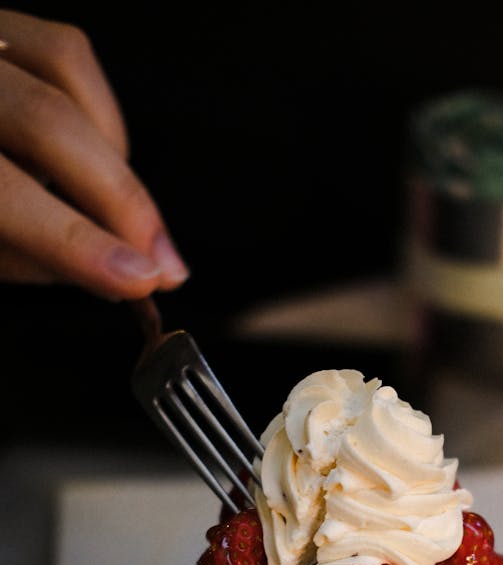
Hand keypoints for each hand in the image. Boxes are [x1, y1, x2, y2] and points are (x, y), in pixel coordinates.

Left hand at [0, 10, 187, 298]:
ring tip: (127, 220)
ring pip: (67, 78)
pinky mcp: (0, 25)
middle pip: (47, 122)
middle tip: (164, 262)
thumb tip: (110, 273)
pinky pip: (68, 54)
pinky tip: (99, 162)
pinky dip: (101, 117)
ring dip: (116, 163)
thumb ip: (28, 260)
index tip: (138, 280)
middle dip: (123, 202)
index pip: (4, 194)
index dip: (78, 241)